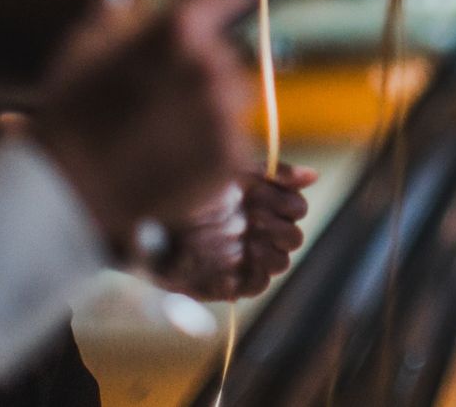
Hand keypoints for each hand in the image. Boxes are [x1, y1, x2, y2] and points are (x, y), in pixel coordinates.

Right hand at [30, 0, 252, 250]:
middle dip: (202, 69)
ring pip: (233, 99)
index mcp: (179, 29)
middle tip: (165, 95)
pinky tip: (175, 156)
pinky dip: (211, 146)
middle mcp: (211, 64)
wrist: (71, 187)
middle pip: (225, 57)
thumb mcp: (83, 46)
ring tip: (168, 129)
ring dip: (212, 106)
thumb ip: (115, 13)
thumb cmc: (69, 112)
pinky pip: (232, 140)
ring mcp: (225, 112)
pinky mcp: (232, 154)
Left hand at [152, 162, 316, 300]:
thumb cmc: (186, 187)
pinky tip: (234, 261)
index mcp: (259, 202)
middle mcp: (256, 231)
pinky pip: (256, 286)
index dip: (287, 204)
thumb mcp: (231, 170)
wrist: (141, 213)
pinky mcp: (226, 282)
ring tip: (247, 241)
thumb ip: (274, 174)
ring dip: (271, 252)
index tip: (262, 197)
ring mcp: (242, 257)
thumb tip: (314, 175)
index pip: (297, 208)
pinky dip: (253, 276)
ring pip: (281, 263)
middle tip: (253, 219)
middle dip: (279, 228)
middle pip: (294, 237)